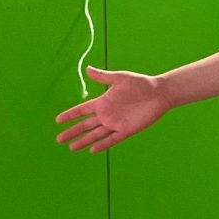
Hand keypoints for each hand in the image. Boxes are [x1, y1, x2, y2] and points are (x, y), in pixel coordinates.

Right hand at [55, 67, 171, 153]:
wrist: (159, 93)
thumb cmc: (141, 83)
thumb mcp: (120, 78)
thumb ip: (103, 76)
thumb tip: (87, 69)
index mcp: (103, 102)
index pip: (82, 110)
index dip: (70, 115)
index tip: (58, 120)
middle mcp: (107, 114)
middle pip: (85, 125)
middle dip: (72, 132)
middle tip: (59, 139)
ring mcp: (116, 123)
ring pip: (95, 134)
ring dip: (84, 141)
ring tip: (71, 148)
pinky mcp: (126, 130)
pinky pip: (111, 139)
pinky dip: (102, 145)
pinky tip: (92, 150)